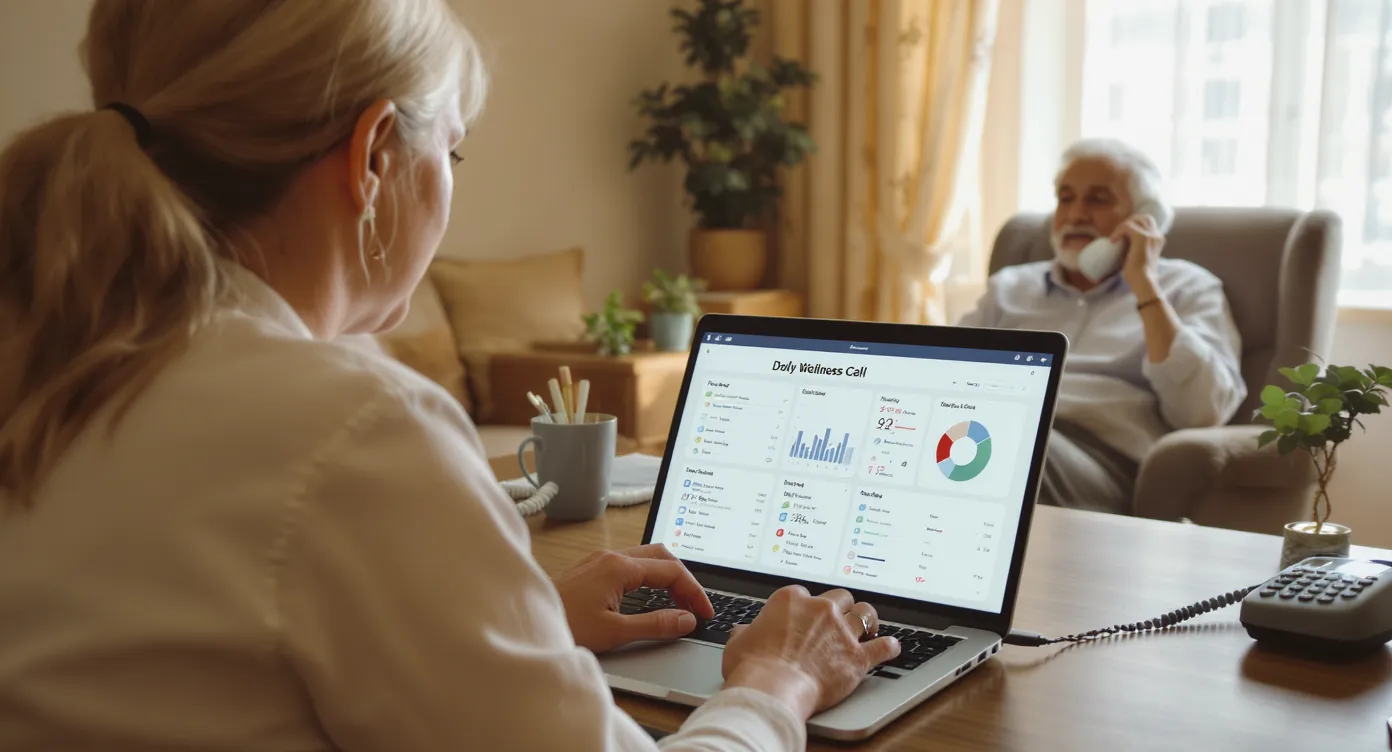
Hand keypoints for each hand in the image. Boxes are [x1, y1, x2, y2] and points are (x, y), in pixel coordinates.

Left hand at [552, 544, 713, 653]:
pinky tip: (650, 595)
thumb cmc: (563, 626)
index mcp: (619, 567)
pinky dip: (648, 577)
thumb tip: (685, 620)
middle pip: (661, 555)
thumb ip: (655, 624)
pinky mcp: (592, 568)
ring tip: (678, 601)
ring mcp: (599, 560)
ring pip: (646, 557)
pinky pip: (630, 563)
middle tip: (695, 605)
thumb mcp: (615, 632)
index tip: (703, 613)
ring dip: (666, 576)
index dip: (693, 592)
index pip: (671, 571)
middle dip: (683, 578)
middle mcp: (610, 557)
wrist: (525, 624)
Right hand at [721, 586, 899, 720]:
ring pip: (865, 614)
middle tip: (839, 618)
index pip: (806, 595)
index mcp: (791, 600)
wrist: (772, 688)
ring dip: (867, 619)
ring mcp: (841, 631)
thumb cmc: (752, 666)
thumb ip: (745, 632)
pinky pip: (883, 647)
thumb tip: (742, 632)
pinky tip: (890, 647)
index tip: (807, 616)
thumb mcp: (738, 642)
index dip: (807, 607)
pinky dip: (888, 647)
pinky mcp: (857, 656)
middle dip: (840, 607)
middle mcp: (820, 609)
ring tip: (869, 624)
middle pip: (840, 598)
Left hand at [1114, 212, 1165, 291]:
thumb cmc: (1139, 275)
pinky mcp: (1141, 237)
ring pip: (1135, 220)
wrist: (1143, 281)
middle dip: (1129, 222)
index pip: (1148, 223)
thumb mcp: (1139, 257)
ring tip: (1115, 239)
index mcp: (1158, 240)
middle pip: (1143, 218)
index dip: (1134, 225)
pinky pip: (1127, 226)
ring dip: (1122, 227)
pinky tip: (1112, 241)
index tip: (1123, 236)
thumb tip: (1123, 243)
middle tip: (1118, 234)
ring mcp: (1150, 235)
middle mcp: (1157, 235)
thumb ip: (1136, 247)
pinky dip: (1117, 232)